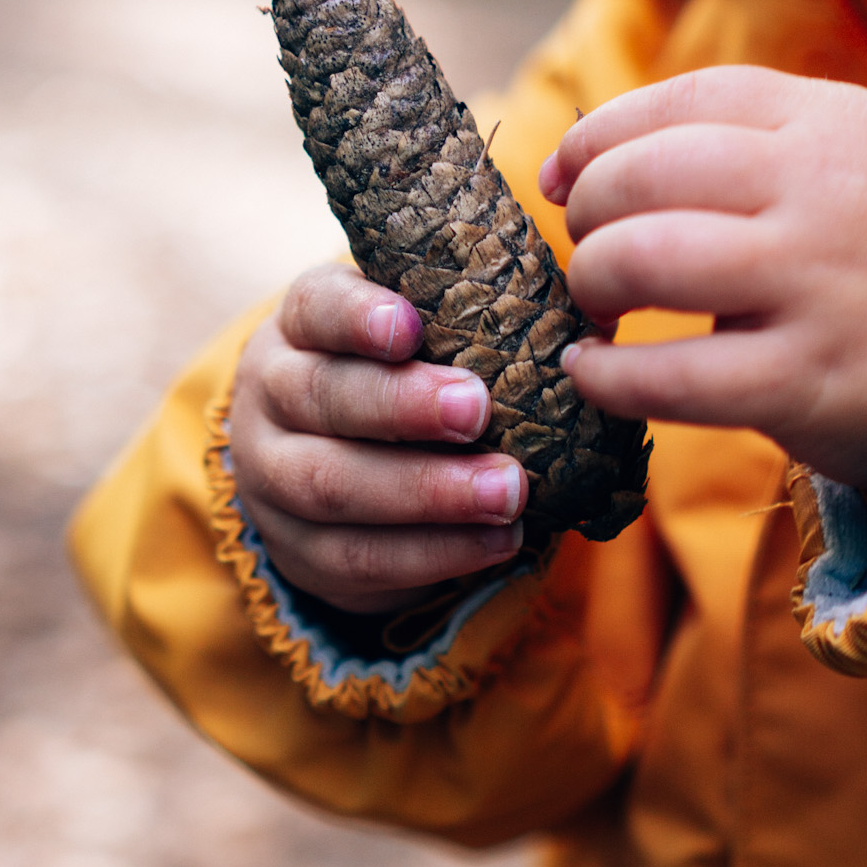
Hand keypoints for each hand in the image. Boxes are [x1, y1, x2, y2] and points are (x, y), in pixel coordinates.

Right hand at [229, 262, 526, 614]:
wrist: (346, 462)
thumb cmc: (412, 375)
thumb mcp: (434, 335)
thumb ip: (496, 321)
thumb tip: (596, 333)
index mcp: (303, 323)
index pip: (316, 308)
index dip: (358, 316)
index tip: (411, 326)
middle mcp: (269, 392)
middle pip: (319, 397)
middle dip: (401, 406)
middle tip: (476, 410)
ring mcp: (270, 476)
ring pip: (331, 486)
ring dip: (425, 492)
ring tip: (507, 492)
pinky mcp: (298, 550)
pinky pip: (357, 558)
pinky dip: (432, 554)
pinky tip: (499, 542)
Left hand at [539, 67, 866, 486]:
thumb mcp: (832, 161)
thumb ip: (722, 142)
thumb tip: (565, 163)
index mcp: (833, 122)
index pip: (683, 99)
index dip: (597, 136)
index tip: (562, 176)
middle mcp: (828, 193)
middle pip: (648, 172)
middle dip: (588, 211)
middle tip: (589, 247)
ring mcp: (819, 287)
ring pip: (647, 258)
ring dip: (592, 279)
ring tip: (597, 302)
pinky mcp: (807, 380)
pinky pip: (672, 377)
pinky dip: (606, 375)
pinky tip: (591, 369)